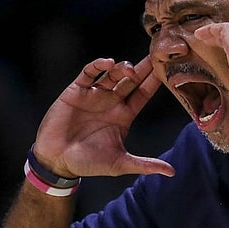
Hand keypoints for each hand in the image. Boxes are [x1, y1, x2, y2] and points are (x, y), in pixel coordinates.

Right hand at [34, 56, 174, 177]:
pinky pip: (88, 73)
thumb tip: (172, 172)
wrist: (57, 161)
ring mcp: (94, 95)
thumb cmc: (88, 164)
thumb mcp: (120, 163)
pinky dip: (97, 65)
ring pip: (112, 74)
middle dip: (143, 68)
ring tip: (129, 68)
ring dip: (122, 68)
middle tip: (156, 55)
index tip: (166, 70)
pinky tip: (108, 63)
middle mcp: (111, 102)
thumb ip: (145, 164)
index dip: (153, 82)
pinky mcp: (76, 91)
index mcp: (123, 115)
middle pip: (131, 80)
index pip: (142, 94)